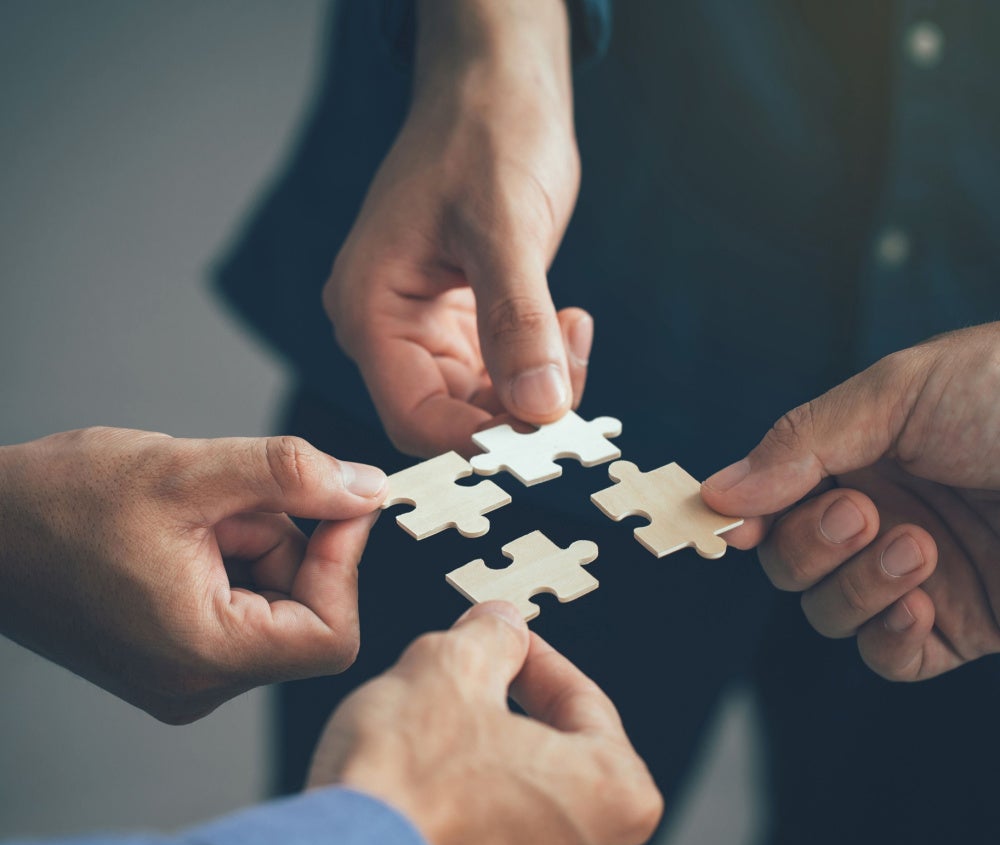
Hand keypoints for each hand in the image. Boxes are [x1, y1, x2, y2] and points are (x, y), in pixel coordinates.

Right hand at [0, 427, 386, 721]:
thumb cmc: (56, 505)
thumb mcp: (188, 471)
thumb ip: (292, 476)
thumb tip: (366, 488)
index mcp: (204, 657)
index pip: (332, 635)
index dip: (347, 563)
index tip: (341, 501)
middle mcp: (198, 685)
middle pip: (306, 612)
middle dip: (285, 541)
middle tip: (230, 498)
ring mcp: (186, 675)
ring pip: (276, 600)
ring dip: (255, 541)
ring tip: (192, 512)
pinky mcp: (175, 655)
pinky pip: (243, 604)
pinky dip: (234, 555)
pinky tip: (183, 530)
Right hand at [308, 603, 662, 844]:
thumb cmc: (401, 789)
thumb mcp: (450, 665)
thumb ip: (492, 635)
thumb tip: (501, 626)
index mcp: (615, 799)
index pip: (584, 703)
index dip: (536, 661)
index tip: (509, 645)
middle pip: (553, 765)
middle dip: (508, 723)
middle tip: (462, 691)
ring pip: (516, 820)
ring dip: (479, 784)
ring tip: (425, 754)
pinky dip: (453, 842)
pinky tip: (414, 813)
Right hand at [323, 0, 589, 456]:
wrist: (495, 87)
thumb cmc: (484, 134)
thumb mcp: (504, 227)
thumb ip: (519, 322)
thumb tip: (540, 410)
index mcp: (370, 310)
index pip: (415, 416)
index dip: (477, 441)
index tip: (543, 440)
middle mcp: (388, 330)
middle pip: (449, 418)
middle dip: (516, 416)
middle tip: (575, 388)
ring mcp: (424, 329)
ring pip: (480, 403)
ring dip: (536, 391)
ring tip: (573, 332)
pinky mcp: (461, 323)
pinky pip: (499, 374)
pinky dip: (539, 366)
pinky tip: (568, 324)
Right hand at [702, 324, 999, 680]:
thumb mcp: (899, 392)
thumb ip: (801, 442)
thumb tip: (716, 492)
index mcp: (857, 458)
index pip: (771, 499)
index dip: (741, 517)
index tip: (728, 524)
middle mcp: (879, 519)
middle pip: (790, 563)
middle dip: (808, 545)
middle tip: (859, 512)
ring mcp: (919, 577)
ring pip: (832, 613)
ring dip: (857, 586)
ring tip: (917, 547)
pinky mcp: (964, 626)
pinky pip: (892, 657)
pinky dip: (888, 636)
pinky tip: (919, 603)